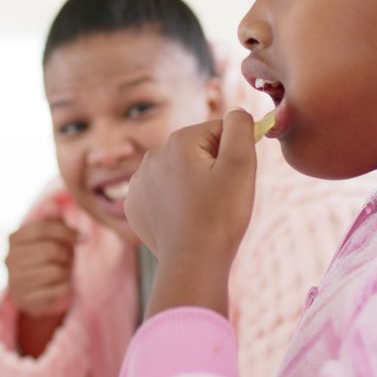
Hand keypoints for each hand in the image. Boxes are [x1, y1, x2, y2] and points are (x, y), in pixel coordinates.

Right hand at [6, 217, 78, 356]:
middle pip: (51, 250)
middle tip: (69, 258)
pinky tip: (61, 286)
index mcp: (14, 238)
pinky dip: (67, 287)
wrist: (37, 292)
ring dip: (67, 271)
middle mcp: (10, 259)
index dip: (66, 231)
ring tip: (64, 271)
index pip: (42, 228)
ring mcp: (15, 281)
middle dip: (67, 254)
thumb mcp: (50, 236)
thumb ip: (53, 221)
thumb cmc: (47, 257)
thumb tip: (54, 206)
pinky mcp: (25, 301)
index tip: (80, 237)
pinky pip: (59, 290)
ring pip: (56, 271)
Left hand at [124, 109, 256, 316]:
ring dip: (194, 186)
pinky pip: (163, 194)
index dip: (233, 155)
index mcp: (178, 140)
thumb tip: (236, 113)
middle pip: (199, 151)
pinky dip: (175, 204)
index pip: (219, 132)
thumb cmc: (221, 215)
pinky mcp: (135, 205)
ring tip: (202, 212)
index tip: (232, 181)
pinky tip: (183, 221)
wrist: (192, 263)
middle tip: (220, 199)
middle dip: (213, 169)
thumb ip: (240, 127)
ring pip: (181, 173)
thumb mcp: (241, 164)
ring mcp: (139, 181)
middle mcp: (152, 155)